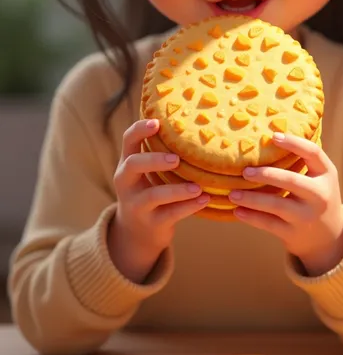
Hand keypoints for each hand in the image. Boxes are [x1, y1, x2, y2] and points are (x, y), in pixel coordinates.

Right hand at [108, 119, 209, 282]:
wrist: (138, 233)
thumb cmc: (150, 191)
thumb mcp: (147, 173)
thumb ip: (160, 153)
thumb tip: (192, 121)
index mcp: (127, 164)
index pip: (128, 140)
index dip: (140, 129)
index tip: (157, 123)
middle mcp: (126, 182)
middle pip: (134, 164)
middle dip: (155, 159)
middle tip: (177, 159)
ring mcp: (136, 204)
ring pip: (153, 195)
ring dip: (178, 190)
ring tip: (199, 187)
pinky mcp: (151, 224)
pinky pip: (170, 215)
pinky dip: (189, 207)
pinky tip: (205, 200)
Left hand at [229, 133, 342, 276]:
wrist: (328, 238)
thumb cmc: (316, 197)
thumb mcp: (319, 178)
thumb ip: (302, 161)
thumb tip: (265, 138)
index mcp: (326, 174)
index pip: (313, 153)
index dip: (294, 143)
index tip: (273, 136)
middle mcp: (320, 195)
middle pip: (291, 180)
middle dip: (266, 174)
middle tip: (244, 171)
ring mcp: (307, 216)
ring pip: (276, 205)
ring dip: (251, 198)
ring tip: (232, 194)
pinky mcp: (294, 234)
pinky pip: (269, 224)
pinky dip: (251, 217)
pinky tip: (237, 211)